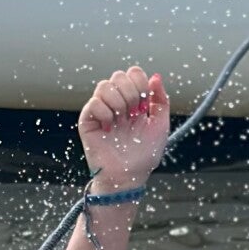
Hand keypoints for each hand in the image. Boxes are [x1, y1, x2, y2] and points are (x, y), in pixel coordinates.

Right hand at [78, 66, 168, 196]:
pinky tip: (109, 127)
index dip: (140, 83)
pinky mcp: (87, 121)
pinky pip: (93, 103)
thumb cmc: (144, 155)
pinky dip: (104, 112)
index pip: (133, 73)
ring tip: (121, 120)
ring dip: (118, 102)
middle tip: (134, 113)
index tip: (145, 105)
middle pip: (118, 75)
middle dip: (131, 92)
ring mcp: (101, 111)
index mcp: (133, 101)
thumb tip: (155, 77)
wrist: (129, 176)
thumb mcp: (160, 125)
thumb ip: (161, 100)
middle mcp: (116, 102)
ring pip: (104, 85)